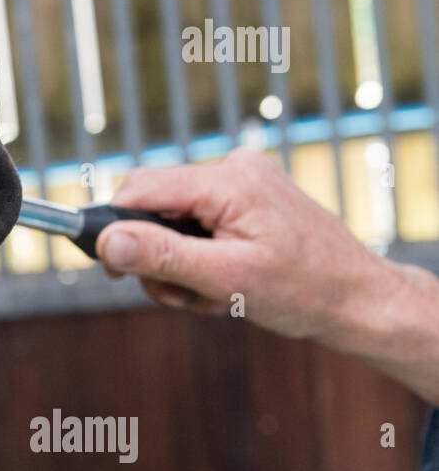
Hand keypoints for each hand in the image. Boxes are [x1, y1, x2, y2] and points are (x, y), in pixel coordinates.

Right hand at [94, 147, 397, 342]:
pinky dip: (200, 258)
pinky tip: (225, 284)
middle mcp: (234, 169)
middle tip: (178, 295)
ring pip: (173, 219)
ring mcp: (243, 182)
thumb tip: (107, 240)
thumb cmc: (307, 292)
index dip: (116, 229)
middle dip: (154, 255)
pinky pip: (197, 223)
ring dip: (178, 265)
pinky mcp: (247, 199)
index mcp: (230, 181)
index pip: (140, 189)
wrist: (362, 301)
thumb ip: (163, 255)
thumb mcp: (228, 279)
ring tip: (211, 297)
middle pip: (153, 204)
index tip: (112, 269)